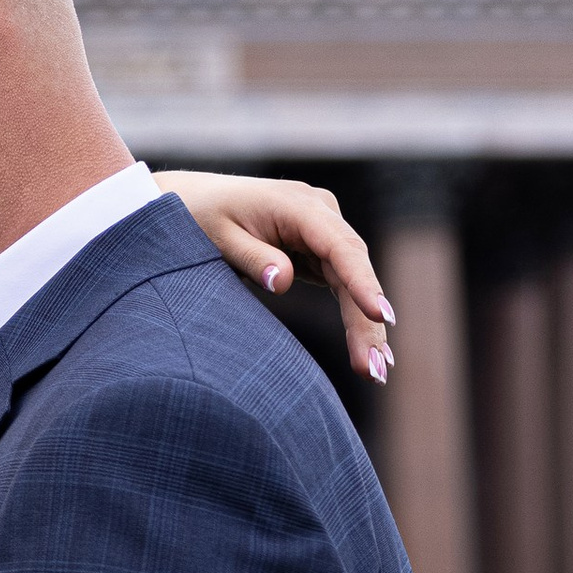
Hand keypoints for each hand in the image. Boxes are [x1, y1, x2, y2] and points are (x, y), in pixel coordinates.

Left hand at [154, 171, 395, 381]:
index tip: (379, 314)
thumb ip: (252, 257)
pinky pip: (343, 286)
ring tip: (376, 372)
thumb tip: (283, 281)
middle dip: (367, 320)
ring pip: (353, 282)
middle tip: (375, 369)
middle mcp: (320, 213)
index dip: (362, 282)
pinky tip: (367, 351)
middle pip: (354, 269)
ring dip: (366, 327)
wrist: (193, 200)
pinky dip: (355, 317)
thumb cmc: (201, 215)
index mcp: (297, 205)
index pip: (339, 246)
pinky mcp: (319, 250)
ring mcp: (323, 231)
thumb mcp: (217, 236)